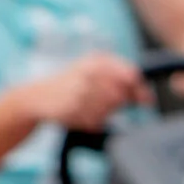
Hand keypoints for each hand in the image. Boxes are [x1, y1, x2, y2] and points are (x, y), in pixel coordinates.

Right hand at [16, 53, 146, 131]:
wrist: (36, 97)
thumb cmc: (72, 84)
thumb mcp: (94, 73)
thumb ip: (123, 82)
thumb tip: (148, 99)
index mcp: (97, 61)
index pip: (131, 75)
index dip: (140, 90)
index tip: (145, 101)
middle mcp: (89, 73)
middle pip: (121, 95)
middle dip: (117, 104)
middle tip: (101, 104)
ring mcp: (79, 91)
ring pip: (109, 110)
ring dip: (103, 114)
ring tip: (86, 108)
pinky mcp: (71, 108)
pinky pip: (96, 121)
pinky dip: (92, 122)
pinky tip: (79, 114)